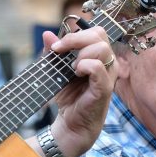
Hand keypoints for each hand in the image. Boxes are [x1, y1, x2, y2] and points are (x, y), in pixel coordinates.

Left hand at [42, 28, 117, 156]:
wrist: (71, 124)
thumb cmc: (69, 97)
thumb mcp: (56, 71)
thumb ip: (53, 53)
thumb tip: (47, 34)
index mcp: (99, 56)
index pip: (95, 32)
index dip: (74, 34)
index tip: (56, 47)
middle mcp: (107, 63)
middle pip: (100, 35)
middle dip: (75, 39)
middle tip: (60, 51)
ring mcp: (108, 75)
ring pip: (102, 48)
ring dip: (81, 53)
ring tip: (72, 68)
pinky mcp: (105, 88)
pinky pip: (99, 68)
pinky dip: (85, 66)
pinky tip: (77, 73)